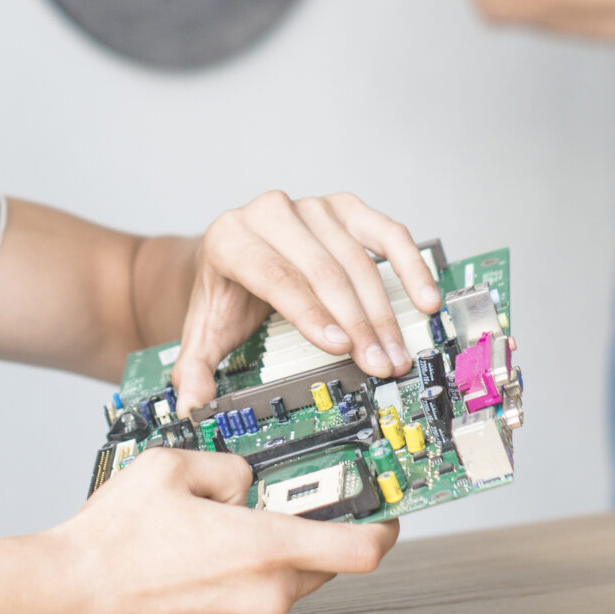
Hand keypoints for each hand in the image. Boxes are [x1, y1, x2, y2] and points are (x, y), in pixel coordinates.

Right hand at [39, 446, 396, 613]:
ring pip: (280, 587)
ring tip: (204, 542)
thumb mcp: (170, 467)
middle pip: (320, 564)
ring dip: (262, 562)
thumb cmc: (112, 541)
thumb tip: (246, 484)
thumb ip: (228, 468)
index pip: (361, 549)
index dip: (382, 527)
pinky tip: (190, 571)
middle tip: (270, 510)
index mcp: (265, 550)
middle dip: (304, 534)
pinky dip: (235, 588)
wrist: (66, 603)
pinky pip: (250, 611)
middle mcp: (265, 598)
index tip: (385, 512)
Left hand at [171, 191, 436, 408]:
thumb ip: (192, 369)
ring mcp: (311, 207)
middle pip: (322, 271)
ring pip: (356, 258)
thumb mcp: (202, 329)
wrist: (233, 250)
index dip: (311, 313)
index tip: (340, 347)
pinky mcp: (344, 207)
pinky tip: (425, 298)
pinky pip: (385, 232)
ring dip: (383, 310)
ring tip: (396, 352)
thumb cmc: (226, 292)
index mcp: (230, 238)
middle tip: (379, 364)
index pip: (277, 277)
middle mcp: (271, 213)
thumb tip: (189, 406)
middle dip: (356, 323)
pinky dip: (409, 265)